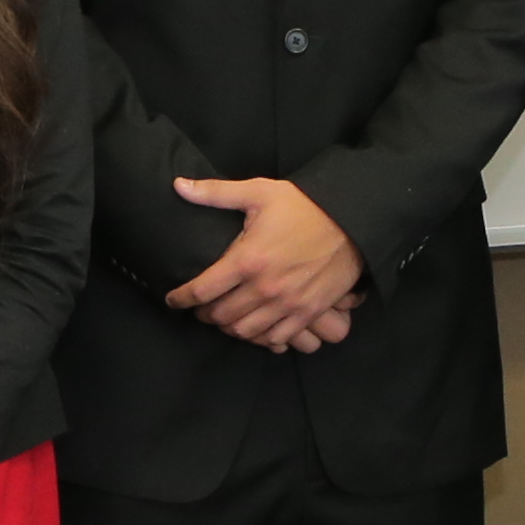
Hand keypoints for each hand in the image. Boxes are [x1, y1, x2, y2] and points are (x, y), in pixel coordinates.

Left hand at [168, 175, 364, 352]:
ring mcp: (287, 304)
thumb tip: (177, 186)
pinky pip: (275, 338)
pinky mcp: (307, 313)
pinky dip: (259, 337)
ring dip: (229, 327)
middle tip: (201, 307)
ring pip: (245, 331)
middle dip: (204, 314)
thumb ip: (215, 193)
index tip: (173, 300)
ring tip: (225, 317)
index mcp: (247, 259)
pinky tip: (254, 327)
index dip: (181, 298)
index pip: (202, 290)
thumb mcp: (258, 192)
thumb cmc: (303, 205)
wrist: (352, 220)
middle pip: (220, 316)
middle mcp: (264, 288)